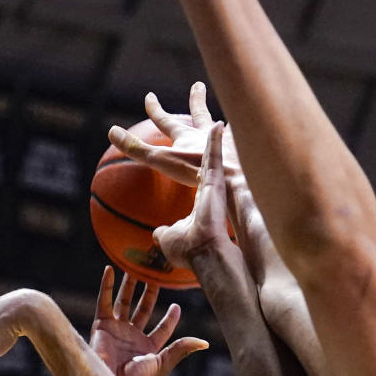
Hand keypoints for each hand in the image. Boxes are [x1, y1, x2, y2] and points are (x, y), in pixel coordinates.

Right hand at [90, 266, 207, 375]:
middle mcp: (132, 336)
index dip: (170, 318)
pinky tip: (110, 270)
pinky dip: (106, 286)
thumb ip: (181, 350)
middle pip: (143, 309)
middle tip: (156, 275)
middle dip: (149, 293)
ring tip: (134, 266)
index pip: (162, 329)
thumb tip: (205, 342)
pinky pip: (104, 301)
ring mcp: (116, 329)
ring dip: (129, 285)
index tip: (177, 306)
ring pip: (124, 302)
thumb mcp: (162, 364)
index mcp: (148, 347)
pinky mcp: (101, 325)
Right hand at [109, 83, 239, 190]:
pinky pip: (245, 148)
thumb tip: (111, 130)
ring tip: (224, 120)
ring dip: (220, 124)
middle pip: (201, 114)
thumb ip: (137, 148)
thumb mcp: (162, 160)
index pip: (167, 120)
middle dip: (196, 100)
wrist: (235, 179)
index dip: (155, 110)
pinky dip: (243, 146)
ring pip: (224, 129)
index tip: (149, 96)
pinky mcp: (245, 158)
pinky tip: (248, 148)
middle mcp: (208, 135)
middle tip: (198, 85)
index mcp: (187, 137)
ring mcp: (228, 145)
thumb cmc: (198, 172)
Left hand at [153, 123, 234, 268]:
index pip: (199, 178)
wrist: (202, 255)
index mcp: (202, 200)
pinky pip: (215, 157)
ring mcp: (215, 185)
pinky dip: (215, 141)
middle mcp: (211, 190)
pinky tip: (219, 124)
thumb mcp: (168, 236)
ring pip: (214, 156)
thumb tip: (156, 234)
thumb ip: (163, 232)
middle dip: (211, 144)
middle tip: (215, 125)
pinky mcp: (216, 183)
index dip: (198, 167)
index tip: (197, 158)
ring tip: (218, 121)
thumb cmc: (188, 250)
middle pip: (209, 161)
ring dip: (215, 138)